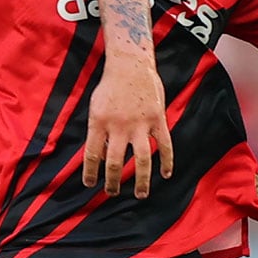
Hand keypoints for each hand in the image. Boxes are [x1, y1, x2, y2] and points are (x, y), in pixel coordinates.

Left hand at [81, 53, 174, 195]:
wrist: (130, 63)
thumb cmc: (110, 85)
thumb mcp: (95, 106)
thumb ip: (98, 130)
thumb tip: (101, 155)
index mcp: (98, 122)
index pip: (92, 156)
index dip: (90, 173)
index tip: (90, 184)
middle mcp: (118, 126)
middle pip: (114, 163)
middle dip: (112, 182)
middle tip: (111, 193)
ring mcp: (140, 124)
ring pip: (142, 160)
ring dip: (141, 180)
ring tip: (140, 194)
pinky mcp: (157, 119)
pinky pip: (165, 145)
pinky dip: (167, 161)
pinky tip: (165, 174)